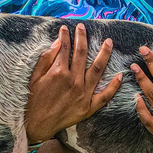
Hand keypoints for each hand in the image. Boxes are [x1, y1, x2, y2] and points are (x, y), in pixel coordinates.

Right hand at [25, 23, 121, 143]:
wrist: (36, 125)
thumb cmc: (33, 101)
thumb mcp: (34, 77)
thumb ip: (46, 59)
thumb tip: (57, 43)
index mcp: (59, 72)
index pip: (64, 48)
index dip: (65, 36)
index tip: (66, 28)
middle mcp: (74, 81)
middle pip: (82, 54)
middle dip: (82, 38)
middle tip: (84, 27)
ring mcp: (83, 94)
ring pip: (98, 69)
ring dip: (104, 54)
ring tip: (108, 42)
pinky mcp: (88, 107)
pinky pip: (105, 95)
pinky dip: (114, 86)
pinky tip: (120, 75)